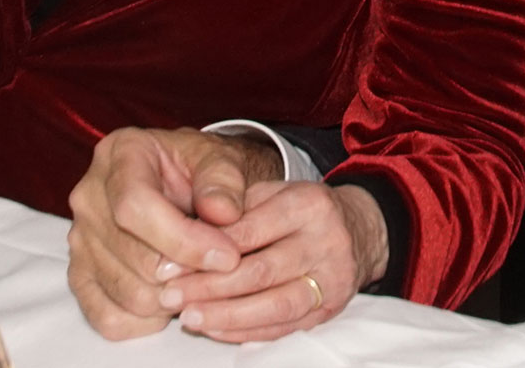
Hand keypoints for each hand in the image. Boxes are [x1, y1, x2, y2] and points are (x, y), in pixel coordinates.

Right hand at [65, 127, 281, 339]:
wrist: (186, 183)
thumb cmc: (200, 170)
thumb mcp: (221, 159)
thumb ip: (224, 180)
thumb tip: (223, 212)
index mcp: (120, 154)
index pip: (135, 206)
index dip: (184, 239)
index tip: (227, 256)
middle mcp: (89, 196)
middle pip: (132, 255)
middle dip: (187, 272)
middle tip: (222, 269)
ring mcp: (80, 240)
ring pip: (126, 292)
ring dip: (174, 297)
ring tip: (200, 277)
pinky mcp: (80, 276)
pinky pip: (109, 318)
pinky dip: (148, 320)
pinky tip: (173, 298)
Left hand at [167, 180, 388, 343]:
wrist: (358, 229)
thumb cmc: (300, 212)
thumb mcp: (271, 194)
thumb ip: (231, 213)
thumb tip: (179, 240)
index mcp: (308, 204)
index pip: (248, 231)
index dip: (203, 250)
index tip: (166, 264)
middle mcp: (326, 240)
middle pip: (260, 272)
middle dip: (208, 288)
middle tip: (169, 297)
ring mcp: (333, 277)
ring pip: (274, 306)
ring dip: (226, 316)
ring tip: (188, 319)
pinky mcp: (332, 308)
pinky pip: (284, 327)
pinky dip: (246, 332)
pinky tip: (216, 329)